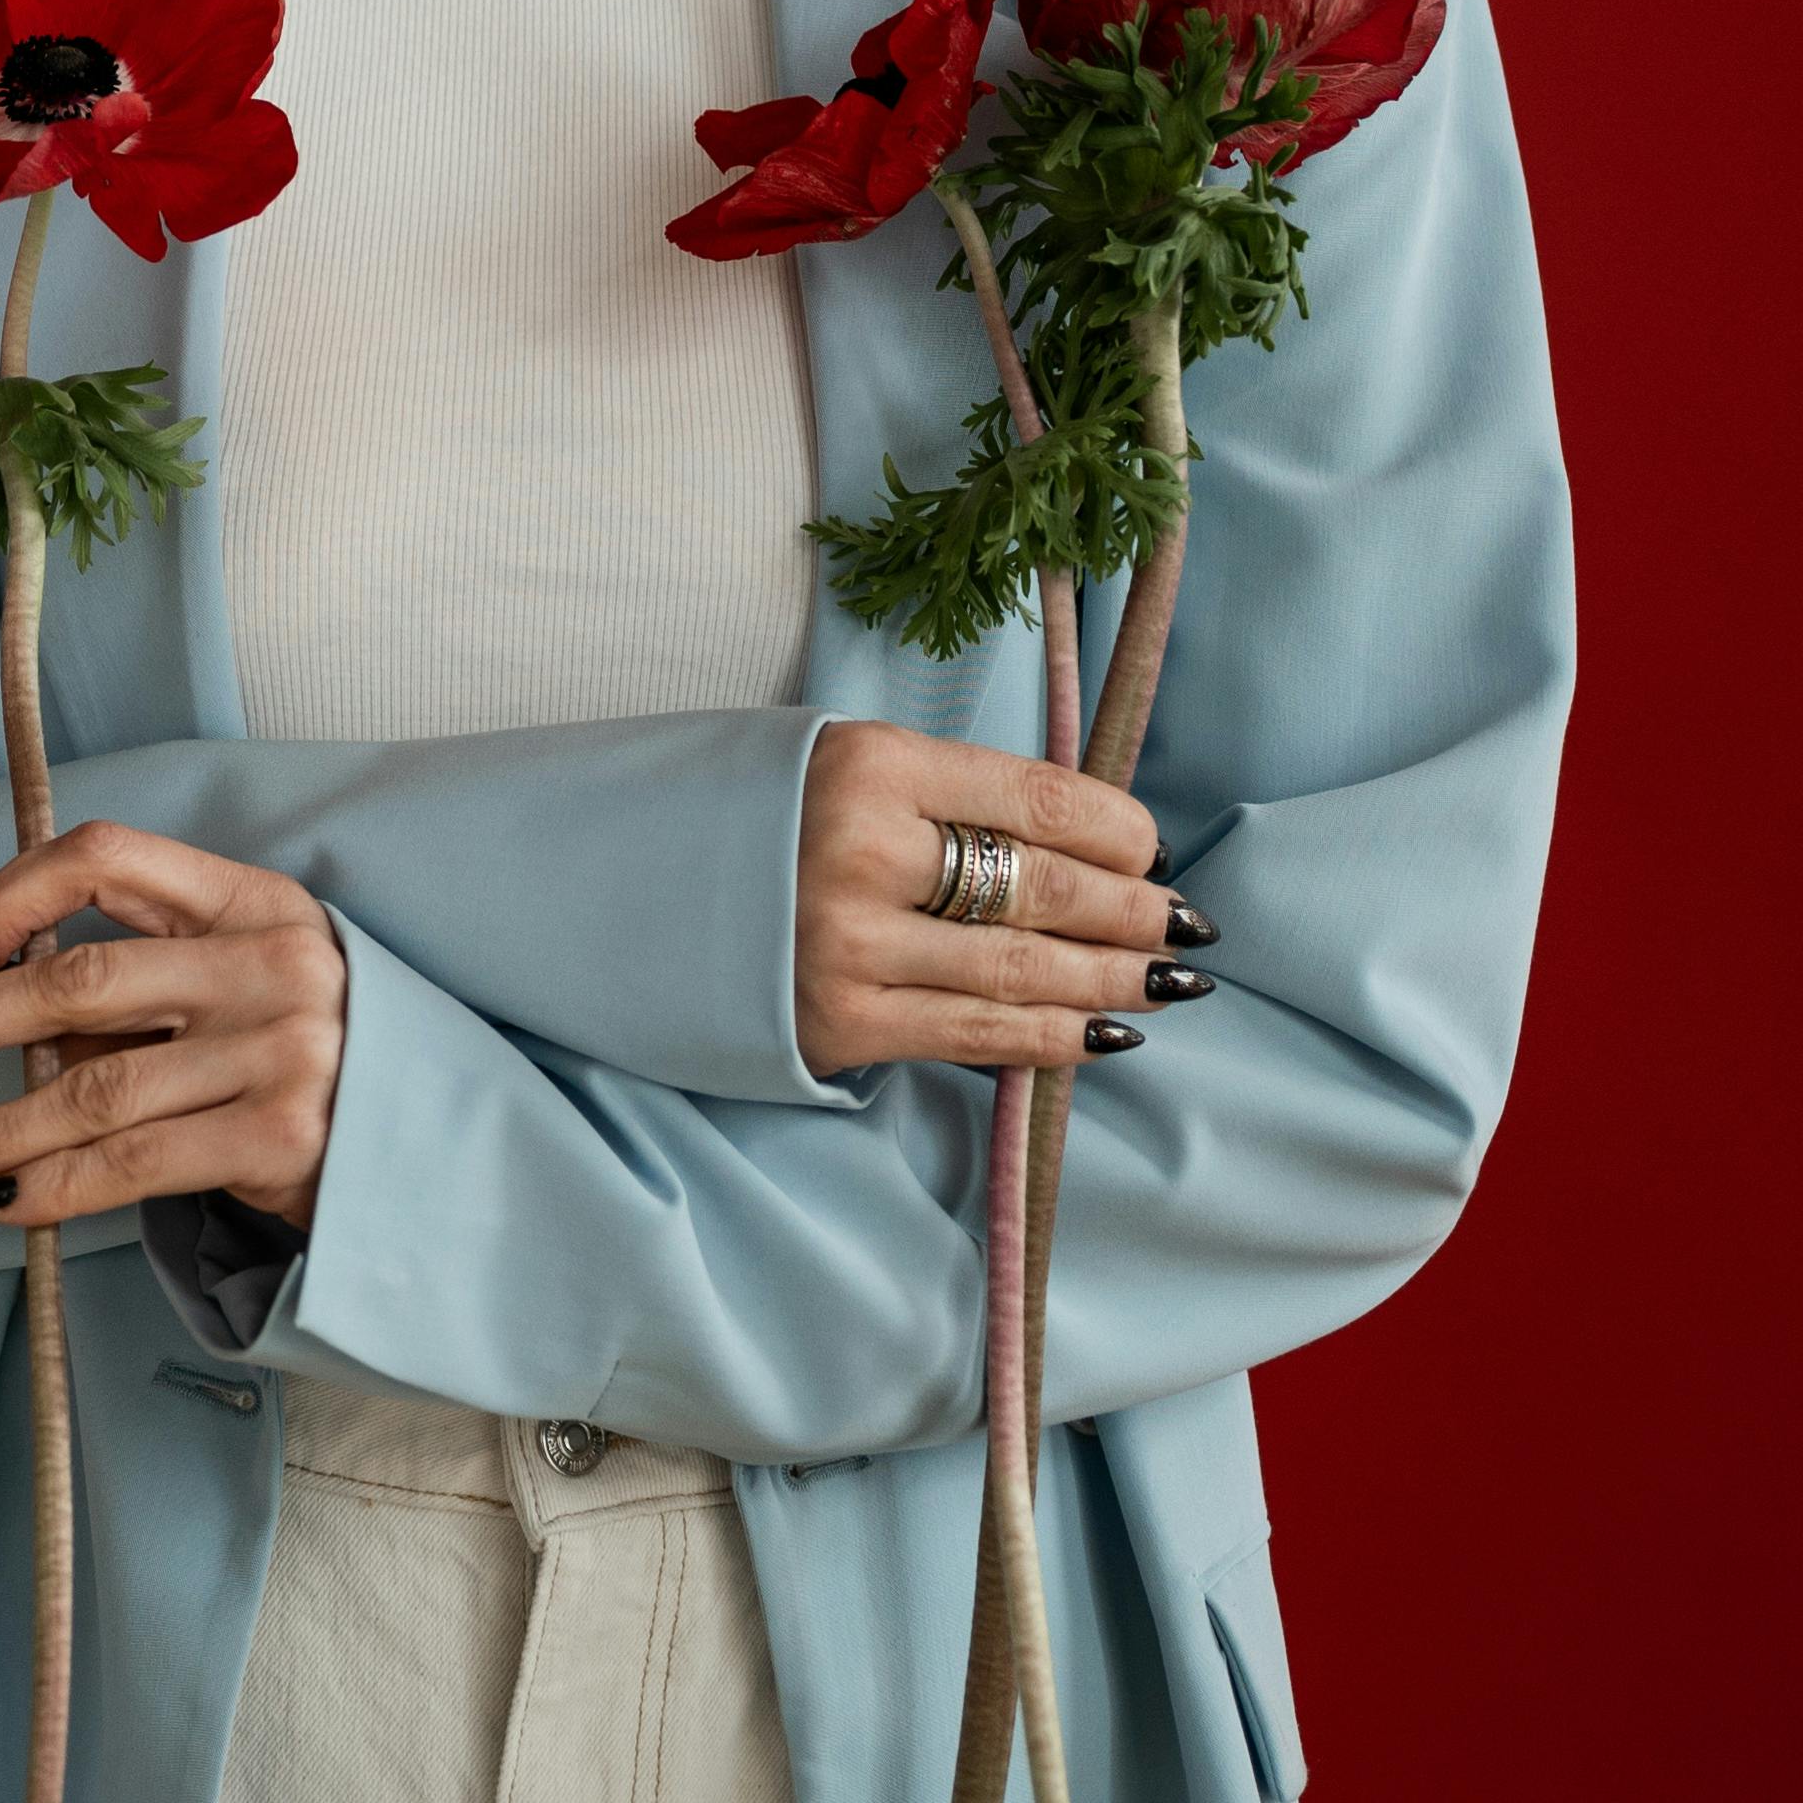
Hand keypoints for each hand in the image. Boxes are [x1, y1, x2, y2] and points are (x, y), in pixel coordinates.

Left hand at [0, 821, 342, 1230]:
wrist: (432, 1160)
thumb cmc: (301, 1061)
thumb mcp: (237, 984)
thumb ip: (135, 984)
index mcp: (253, 898)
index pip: (106, 855)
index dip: (12, 893)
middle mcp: (271, 963)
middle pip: (81, 979)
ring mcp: (281, 1050)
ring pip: (91, 1089)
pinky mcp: (280, 1138)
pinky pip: (130, 1163)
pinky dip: (47, 1189)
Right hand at [794, 716, 1204, 1072]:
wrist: (619, 894)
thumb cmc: (756, 819)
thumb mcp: (843, 767)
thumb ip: (950, 796)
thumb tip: (1092, 845)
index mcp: (870, 764)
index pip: (1041, 799)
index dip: (1121, 832)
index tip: (1154, 850)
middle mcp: (862, 852)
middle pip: (1045, 888)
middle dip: (1133, 910)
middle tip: (1183, 923)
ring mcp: (848, 945)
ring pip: (1025, 969)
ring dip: (1114, 978)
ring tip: (1167, 979)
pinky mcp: (839, 1022)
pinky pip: (978, 1034)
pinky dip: (1056, 1037)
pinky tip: (1106, 1032)